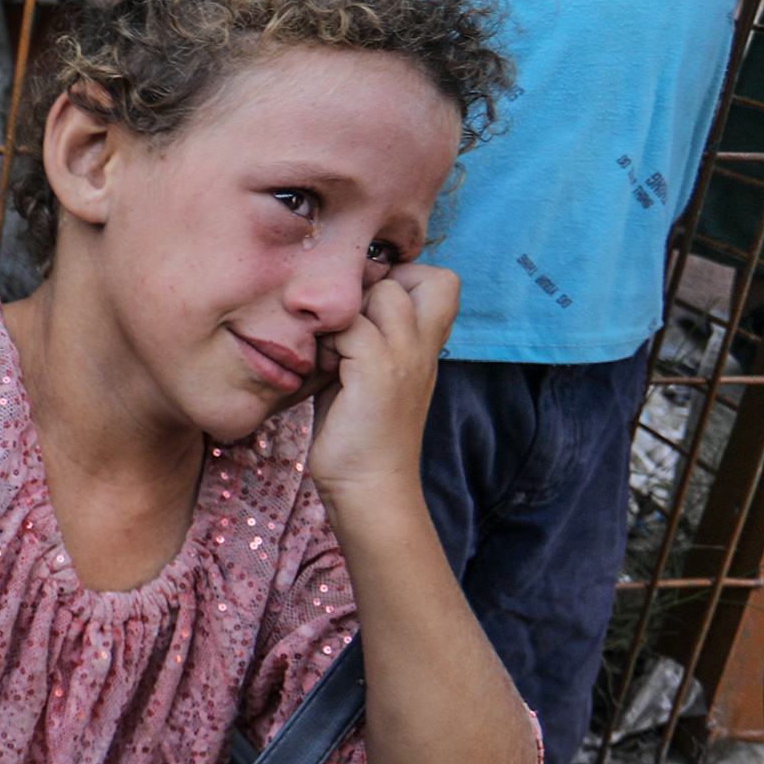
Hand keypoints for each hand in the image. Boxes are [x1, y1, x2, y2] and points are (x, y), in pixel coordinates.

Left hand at [306, 261, 456, 512]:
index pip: (441, 280)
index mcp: (426, 345)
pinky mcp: (377, 373)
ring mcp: (404, 357)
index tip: (368, 308)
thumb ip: (365, 336)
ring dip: (348, 312)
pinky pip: (351, 326)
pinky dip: (328, 339)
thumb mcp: (367, 374)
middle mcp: (422, 346)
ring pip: (383, 291)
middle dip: (371, 286)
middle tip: (346, 328)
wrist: (368, 488)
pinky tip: (322, 367)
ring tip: (333, 349)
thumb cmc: (358, 435)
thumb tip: (338, 304)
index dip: (404, 276)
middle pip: (417, 274)